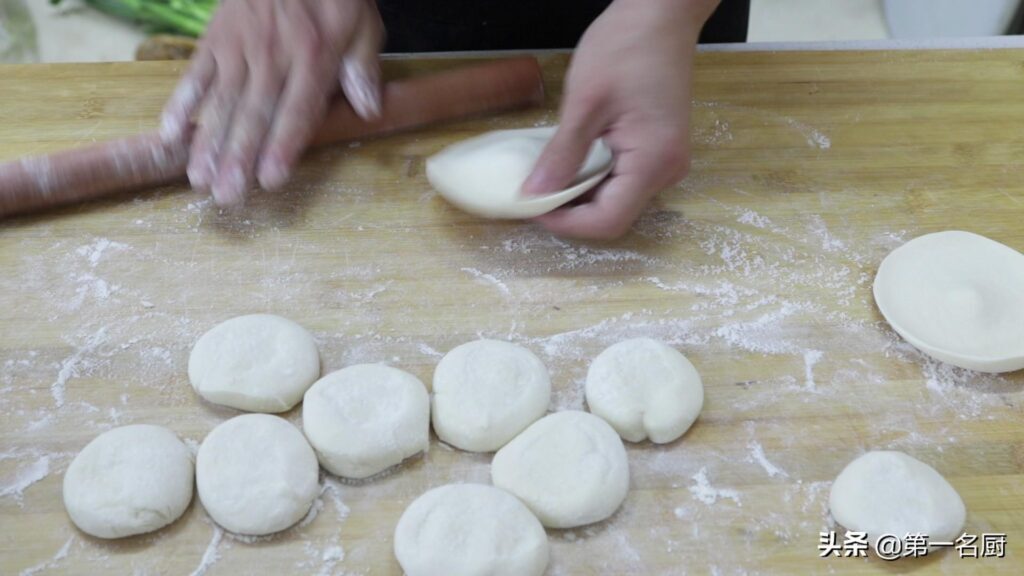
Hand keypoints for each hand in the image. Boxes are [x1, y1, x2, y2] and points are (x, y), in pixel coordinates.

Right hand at [160, 0, 383, 206]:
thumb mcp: (363, 24)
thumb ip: (363, 68)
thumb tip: (369, 110)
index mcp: (313, 56)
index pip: (297, 110)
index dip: (283, 146)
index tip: (270, 179)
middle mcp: (272, 55)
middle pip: (253, 114)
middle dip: (238, 158)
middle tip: (226, 197)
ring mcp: (239, 47)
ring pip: (221, 101)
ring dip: (208, 143)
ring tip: (199, 180)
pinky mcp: (216, 38)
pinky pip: (195, 74)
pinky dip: (180, 102)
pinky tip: (169, 133)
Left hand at [522, 0, 718, 239]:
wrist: (660, 13)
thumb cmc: (626, 47)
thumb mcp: (584, 102)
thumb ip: (561, 155)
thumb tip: (534, 195)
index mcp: (653, 162)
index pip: (607, 221)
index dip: (566, 223)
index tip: (530, 207)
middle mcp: (667, 171)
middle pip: (614, 215)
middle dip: (571, 211)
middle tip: (532, 192)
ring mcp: (666, 162)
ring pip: (617, 199)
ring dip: (580, 195)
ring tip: (547, 176)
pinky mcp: (659, 150)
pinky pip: (623, 179)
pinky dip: (593, 177)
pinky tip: (570, 161)